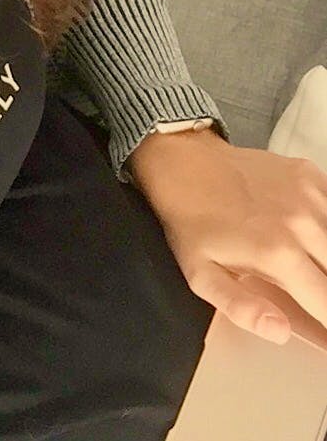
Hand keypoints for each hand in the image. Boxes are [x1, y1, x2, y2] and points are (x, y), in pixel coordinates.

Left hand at [126, 128, 326, 344]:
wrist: (183, 165)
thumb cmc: (191, 220)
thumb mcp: (201, 274)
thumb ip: (241, 307)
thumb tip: (278, 330)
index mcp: (279, 255)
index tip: (325, 330)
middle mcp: (302, 225)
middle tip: (310, 290)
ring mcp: (310, 197)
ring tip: (309, 267)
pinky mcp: (310, 176)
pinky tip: (311, 237)